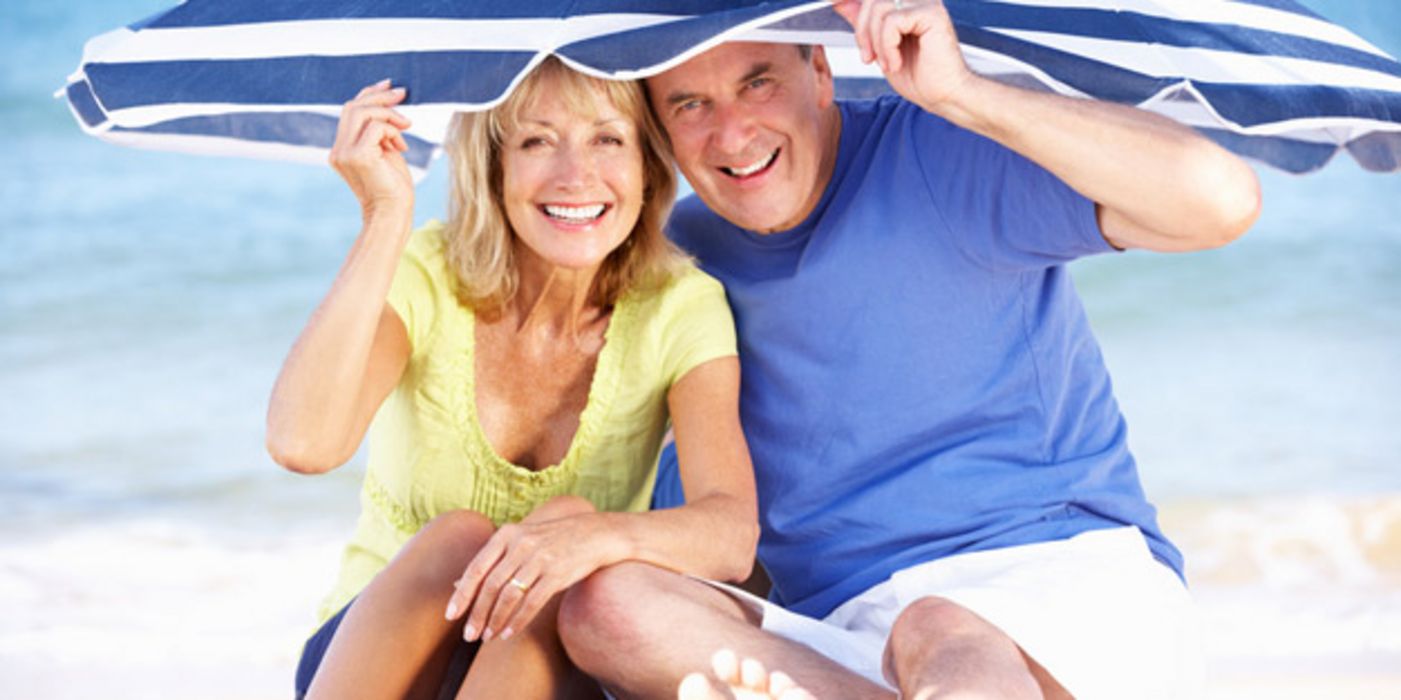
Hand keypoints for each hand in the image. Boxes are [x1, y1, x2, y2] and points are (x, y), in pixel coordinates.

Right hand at [328, 79, 414, 219]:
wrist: (394, 213)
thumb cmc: (394, 186)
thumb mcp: (386, 151)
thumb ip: (381, 132)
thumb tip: (389, 104)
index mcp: (342, 148)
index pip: (350, 111)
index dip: (369, 93)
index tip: (390, 86)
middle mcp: (338, 149)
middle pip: (353, 107)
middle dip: (380, 97)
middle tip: (403, 94)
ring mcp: (344, 153)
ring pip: (363, 113)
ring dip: (389, 113)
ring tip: (406, 126)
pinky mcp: (357, 156)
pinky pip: (377, 127)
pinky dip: (393, 131)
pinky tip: (401, 147)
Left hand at [444, 499, 614, 642]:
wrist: (593, 535)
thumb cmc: (549, 542)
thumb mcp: (518, 543)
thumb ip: (490, 561)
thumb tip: (456, 584)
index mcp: (506, 534)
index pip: (477, 567)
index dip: (462, 594)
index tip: (451, 616)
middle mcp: (521, 543)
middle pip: (491, 584)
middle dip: (477, 613)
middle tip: (469, 635)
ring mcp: (540, 558)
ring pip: (509, 595)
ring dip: (496, 620)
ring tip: (488, 636)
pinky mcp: (557, 573)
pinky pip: (532, 602)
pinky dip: (518, 620)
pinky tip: (509, 633)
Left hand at [831, 0, 976, 115]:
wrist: (943, 95)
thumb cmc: (918, 75)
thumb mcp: (879, 47)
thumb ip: (863, 22)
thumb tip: (840, 2)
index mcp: (906, 3)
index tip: (830, 1)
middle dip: (862, 29)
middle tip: (868, 57)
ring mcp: (926, 2)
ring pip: (879, 8)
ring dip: (875, 41)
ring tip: (886, 63)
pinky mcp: (932, 13)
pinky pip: (892, 21)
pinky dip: (888, 46)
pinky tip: (897, 62)